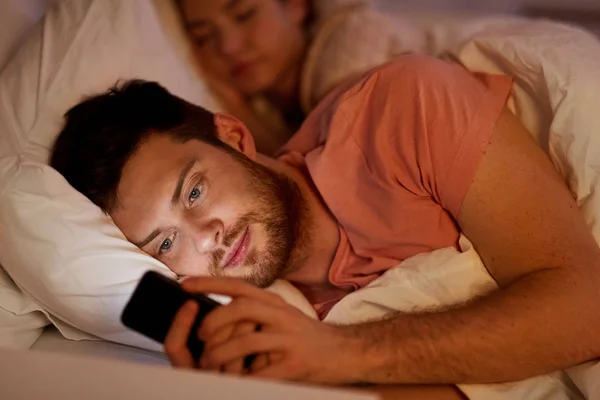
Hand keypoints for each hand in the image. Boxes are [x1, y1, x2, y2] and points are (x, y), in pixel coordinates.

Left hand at [167, 277, 360, 383]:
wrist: (344, 352)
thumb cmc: (305, 335)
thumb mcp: (281, 313)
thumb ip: (256, 309)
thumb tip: (218, 311)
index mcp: (275, 302)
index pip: (239, 286)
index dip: (210, 283)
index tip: (185, 284)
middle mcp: (282, 315)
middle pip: (240, 309)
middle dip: (214, 321)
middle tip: (201, 334)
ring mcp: (288, 339)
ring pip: (245, 341)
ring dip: (220, 353)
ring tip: (210, 361)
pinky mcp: (293, 364)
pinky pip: (259, 371)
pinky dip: (241, 377)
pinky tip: (233, 379)